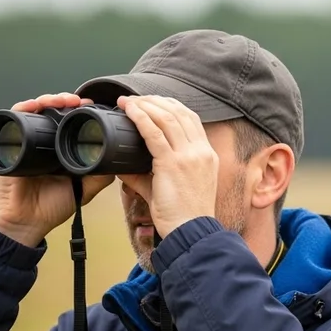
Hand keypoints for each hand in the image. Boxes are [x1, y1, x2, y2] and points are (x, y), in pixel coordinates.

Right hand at [0, 93, 115, 246]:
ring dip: (49, 100)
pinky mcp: (9, 144)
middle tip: (80, 101)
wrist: (25, 223)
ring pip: (36, 110)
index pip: (68, 121)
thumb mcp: (84, 190)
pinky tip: (36, 104)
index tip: (93, 106)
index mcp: (59, 149)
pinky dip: (25, 107)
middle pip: (52, 111)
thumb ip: (100, 176)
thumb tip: (119, 161)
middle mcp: (42, 142)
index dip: (79, 110)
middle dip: (66, 100)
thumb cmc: (52, 208)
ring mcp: (25, 141)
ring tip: (64, 100)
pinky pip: (14, 118)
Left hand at [116, 95, 218, 237]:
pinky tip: (129, 111)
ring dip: (146, 105)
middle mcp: (201, 151)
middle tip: (136, 98)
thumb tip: (124, 167)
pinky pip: (154, 133)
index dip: (170, 106)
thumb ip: (147, 175)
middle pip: (179, 112)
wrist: (191, 232)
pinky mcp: (172, 164)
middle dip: (155, 100)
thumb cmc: (183, 216)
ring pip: (167, 117)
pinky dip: (140, 117)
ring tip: (128, 101)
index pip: (191, 119)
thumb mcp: (171, 188)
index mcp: (206, 155)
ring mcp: (189, 156)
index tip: (153, 102)